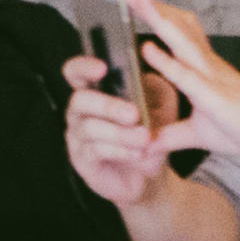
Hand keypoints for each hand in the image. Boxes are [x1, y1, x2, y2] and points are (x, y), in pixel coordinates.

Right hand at [60, 0, 187, 208]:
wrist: (152, 174)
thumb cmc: (152, 132)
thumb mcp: (163, 104)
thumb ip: (156, 85)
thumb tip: (149, 68)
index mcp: (97, 89)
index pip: (76, 71)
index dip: (83, 66)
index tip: (103, 66)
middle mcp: (81, 111)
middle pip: (79, 100)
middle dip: (107, 105)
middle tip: (134, 113)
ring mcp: (78, 137)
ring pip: (90, 128)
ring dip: (120, 133)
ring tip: (145, 137)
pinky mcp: (82, 161)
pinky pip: (95, 151)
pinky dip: (120, 150)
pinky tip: (138, 152)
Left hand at [133, 0, 239, 170]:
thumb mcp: (199, 135)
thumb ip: (170, 136)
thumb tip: (144, 145)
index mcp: (204, 69)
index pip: (178, 32)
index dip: (158, 13)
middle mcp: (206, 65)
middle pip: (176, 25)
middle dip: (150, 5)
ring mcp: (211, 77)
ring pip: (181, 39)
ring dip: (157, 18)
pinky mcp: (214, 96)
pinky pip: (186, 75)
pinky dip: (165, 60)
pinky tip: (147, 48)